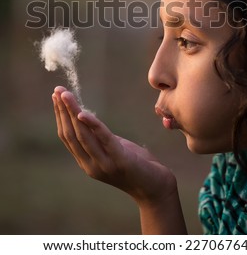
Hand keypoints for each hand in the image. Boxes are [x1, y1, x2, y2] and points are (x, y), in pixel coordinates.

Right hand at [52, 86, 176, 204]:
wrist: (157, 190)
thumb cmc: (137, 166)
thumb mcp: (115, 149)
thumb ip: (101, 138)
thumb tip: (89, 119)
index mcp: (87, 162)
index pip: (67, 137)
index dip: (60, 115)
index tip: (57, 96)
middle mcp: (91, 165)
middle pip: (71, 134)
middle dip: (62, 110)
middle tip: (57, 90)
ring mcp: (104, 165)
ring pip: (82, 135)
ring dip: (72, 112)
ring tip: (65, 95)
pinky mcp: (120, 161)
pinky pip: (103, 139)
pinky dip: (92, 125)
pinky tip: (83, 113)